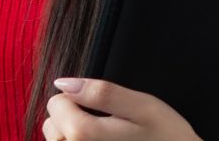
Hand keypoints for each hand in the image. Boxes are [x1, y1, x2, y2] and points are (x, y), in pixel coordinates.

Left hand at [41, 77, 201, 140]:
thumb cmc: (165, 137)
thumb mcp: (141, 106)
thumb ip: (102, 92)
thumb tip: (64, 84)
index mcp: (83, 136)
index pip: (56, 104)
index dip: (76, 97)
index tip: (99, 105)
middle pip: (52, 127)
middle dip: (72, 119)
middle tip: (105, 124)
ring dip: (74, 137)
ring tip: (104, 139)